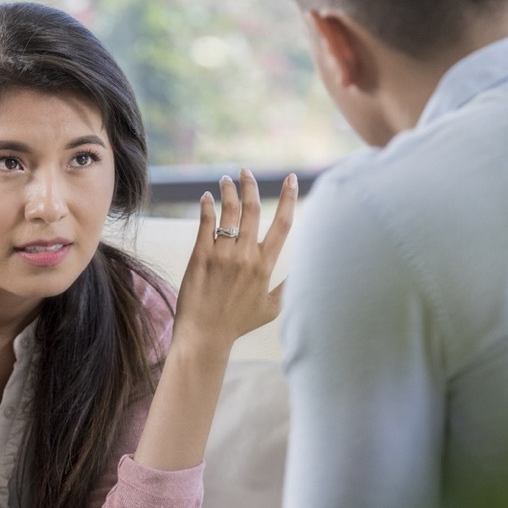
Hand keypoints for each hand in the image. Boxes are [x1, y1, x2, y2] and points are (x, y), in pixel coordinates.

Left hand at [174, 169, 296, 352]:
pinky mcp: (200, 256)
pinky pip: (206, 223)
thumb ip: (288, 287)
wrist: (205, 335)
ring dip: (228, 190)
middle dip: (250, 185)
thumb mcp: (272, 309)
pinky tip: (206, 198)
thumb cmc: (238, 324)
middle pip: (252, 209)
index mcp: (266, 266)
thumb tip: (307, 274)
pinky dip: (207, 206)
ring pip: (228, 212)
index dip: (288, 197)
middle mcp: (246, 256)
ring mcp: (222, 255)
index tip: (290, 179)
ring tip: (225, 179)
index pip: (283, 224)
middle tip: (245, 171)